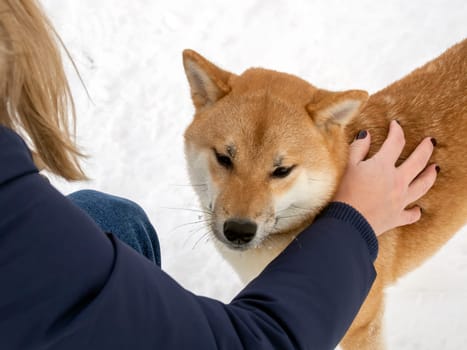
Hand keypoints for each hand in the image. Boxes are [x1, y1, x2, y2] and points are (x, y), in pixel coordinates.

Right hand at [333, 120, 437, 235]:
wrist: (348, 222)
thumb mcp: (348, 166)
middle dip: (425, 149)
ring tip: (434, 168)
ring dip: (430, 176)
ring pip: (422, 185)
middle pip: (418, 161)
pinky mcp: (397, 217)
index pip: (395, 142)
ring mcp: (400, 199)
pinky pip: (411, 214)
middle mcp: (397, 181)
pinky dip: (415, 211)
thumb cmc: (345, 193)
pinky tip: (418, 208)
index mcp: (383, 166)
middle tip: (430, 141)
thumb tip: (366, 135)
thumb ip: (358, 148)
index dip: (396, 131)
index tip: (395, 124)